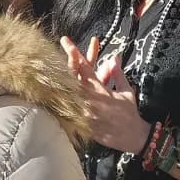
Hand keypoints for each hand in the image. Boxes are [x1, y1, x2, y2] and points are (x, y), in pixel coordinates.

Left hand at [60, 36, 150, 153]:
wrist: (131, 137)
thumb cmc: (130, 113)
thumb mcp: (127, 91)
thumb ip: (118, 74)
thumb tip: (113, 58)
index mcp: (102, 91)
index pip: (85, 68)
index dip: (75, 53)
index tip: (66, 42)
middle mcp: (90, 101)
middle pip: (71, 78)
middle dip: (63, 63)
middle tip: (55, 50)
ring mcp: (83, 113)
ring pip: (66, 92)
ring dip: (58, 79)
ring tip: (47, 67)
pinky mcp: (81, 124)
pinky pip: (67, 110)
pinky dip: (59, 99)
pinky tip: (50, 91)